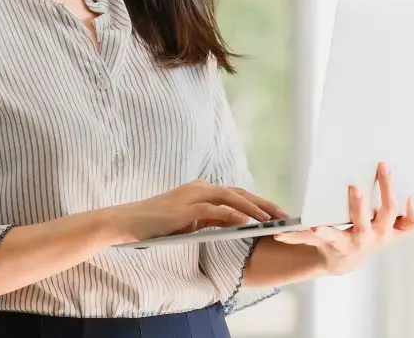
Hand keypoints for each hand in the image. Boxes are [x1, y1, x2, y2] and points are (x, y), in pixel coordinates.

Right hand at [108, 180, 288, 243]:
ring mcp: (192, 196)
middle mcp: (199, 188)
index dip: (259, 203)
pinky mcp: (185, 208)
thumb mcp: (189, 221)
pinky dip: (234, 216)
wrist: (128, 222)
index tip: (277, 214)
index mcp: (201, 190)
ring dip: (254, 209)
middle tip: (285, 216)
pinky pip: (215, 211)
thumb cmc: (157, 225)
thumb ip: (210, 218)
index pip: (237, 194)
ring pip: (231, 198)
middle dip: (264, 204)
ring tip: (272, 221)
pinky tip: (248, 224)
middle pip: (240, 193)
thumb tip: (235, 224)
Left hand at [273, 162, 413, 275]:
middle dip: (359, 204)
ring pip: (336, 236)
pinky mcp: (324, 245)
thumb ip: (411, 219)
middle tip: (353, 185)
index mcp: (384, 230)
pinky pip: (307, 241)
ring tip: (317, 226)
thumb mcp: (394, 230)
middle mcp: (366, 238)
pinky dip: (294, 237)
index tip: (404, 190)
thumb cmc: (372, 235)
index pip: (392, 212)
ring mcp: (345, 244)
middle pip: (365, 221)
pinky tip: (280, 233)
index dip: (399, 202)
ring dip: (327, 231)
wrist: (346, 260)